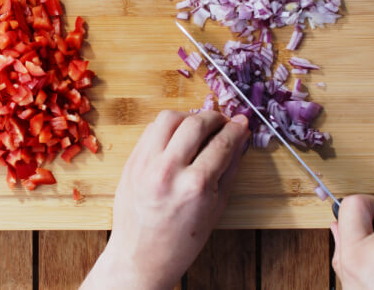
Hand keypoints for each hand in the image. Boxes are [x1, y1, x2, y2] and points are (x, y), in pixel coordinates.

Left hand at [81, 110, 250, 289]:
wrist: (141, 257)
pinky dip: (168, 127)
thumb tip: (241, 138)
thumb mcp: (217, 207)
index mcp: (195, 186)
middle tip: (223, 122)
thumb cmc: (182, 240)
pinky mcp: (131, 161)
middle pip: (195, 123)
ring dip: (188, 117)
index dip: (236, 129)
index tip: (242, 122)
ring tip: (199, 127)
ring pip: (168, 118)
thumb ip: (230, 168)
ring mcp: (145, 164)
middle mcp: (167, 170)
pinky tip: (178, 137)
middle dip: (214, 118)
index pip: (221, 143)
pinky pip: (150, 130)